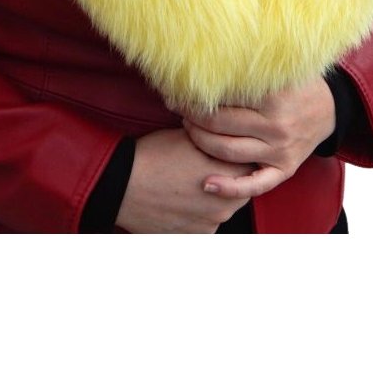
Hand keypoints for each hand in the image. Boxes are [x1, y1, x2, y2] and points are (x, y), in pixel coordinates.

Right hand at [115, 128, 254, 233]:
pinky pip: (206, 223)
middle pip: (241, 188)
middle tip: (204, 166)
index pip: (250, 164)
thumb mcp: (191, 136)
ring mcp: (212, 223)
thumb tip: (232, 138)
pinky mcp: (195, 237)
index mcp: (231, 174)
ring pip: (223, 207)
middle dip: (229, 177)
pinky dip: (199, 214)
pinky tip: (181, 200)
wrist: (122, 185)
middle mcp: (227, 203)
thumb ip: (219, 140)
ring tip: (188, 183)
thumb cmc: (155, 155)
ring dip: (215, 197)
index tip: (226, 151)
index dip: (237, 155)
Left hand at [180, 78, 335, 199]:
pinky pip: (255, 184)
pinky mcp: (285, 169)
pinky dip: (230, 188)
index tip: (180, 89)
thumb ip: (250, 63)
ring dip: (200, 141)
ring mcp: (281, 150)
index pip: (224, 96)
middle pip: (221, 124)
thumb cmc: (296, 84)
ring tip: (187, 129)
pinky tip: (207, 184)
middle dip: (193, 116)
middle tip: (178, 107)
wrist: (330, 109)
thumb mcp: (279, 67)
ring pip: (228, 151)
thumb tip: (212, 50)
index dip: (197, 93)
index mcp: (274, 96)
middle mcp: (277, 125)